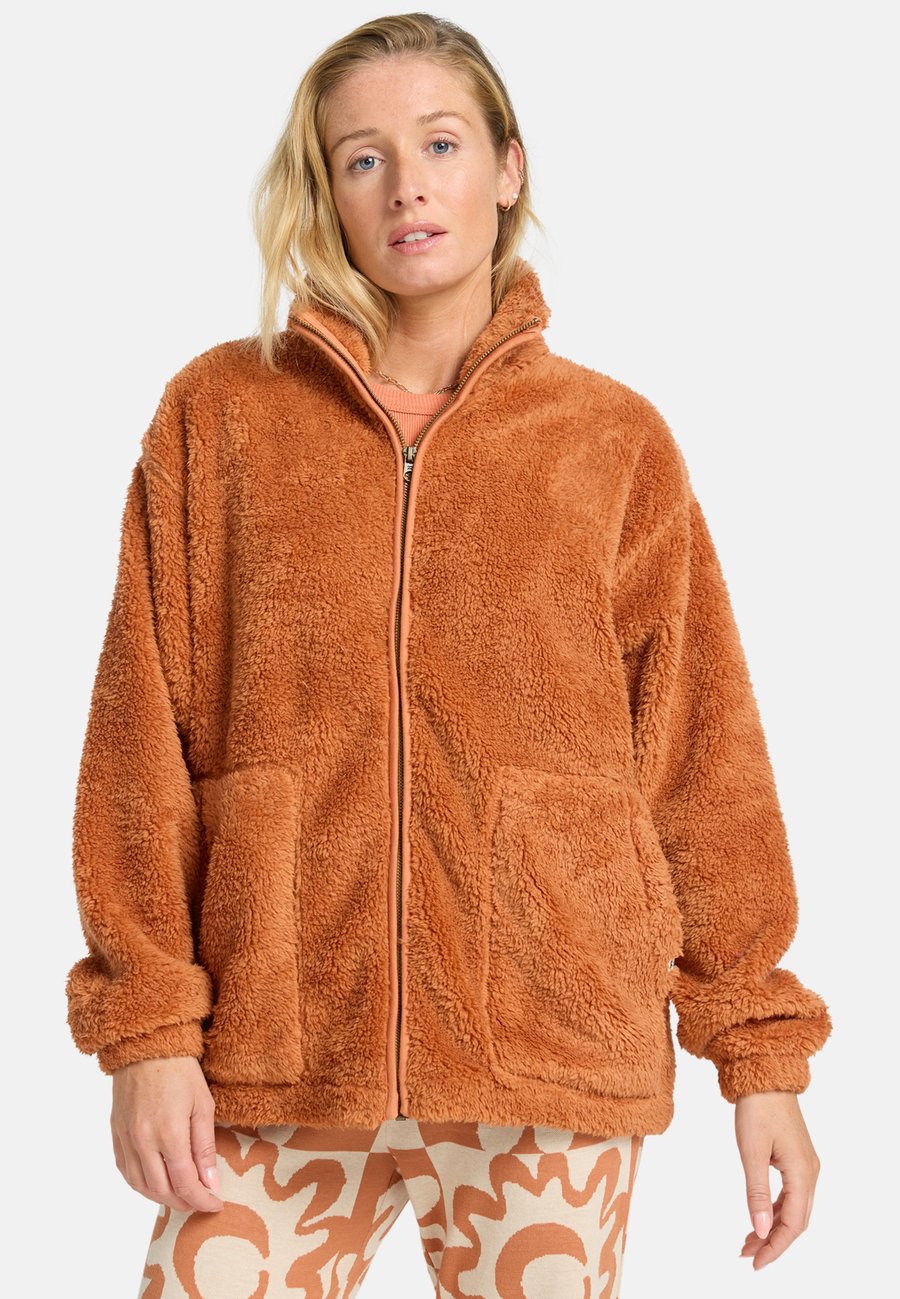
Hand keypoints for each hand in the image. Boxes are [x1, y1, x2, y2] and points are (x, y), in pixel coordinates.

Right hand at [110, 1056, 223, 1213]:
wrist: (146, 1046)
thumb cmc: (181, 1071)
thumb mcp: (203, 1104)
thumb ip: (204, 1147)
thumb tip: (210, 1183)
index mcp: (168, 1132)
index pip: (184, 1182)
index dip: (201, 1200)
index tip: (215, 1205)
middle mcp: (142, 1140)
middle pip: (162, 1189)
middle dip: (184, 1202)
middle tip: (201, 1202)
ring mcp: (125, 1138)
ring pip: (141, 1185)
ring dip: (161, 1197)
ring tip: (181, 1196)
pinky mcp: (115, 1133)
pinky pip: (125, 1170)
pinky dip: (141, 1184)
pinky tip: (155, 1183)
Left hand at [735, 1091, 820, 1269]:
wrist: (765, 1076)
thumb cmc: (757, 1109)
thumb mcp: (751, 1151)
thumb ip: (756, 1193)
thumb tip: (761, 1231)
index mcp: (802, 1174)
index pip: (793, 1224)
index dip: (776, 1247)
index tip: (755, 1263)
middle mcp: (810, 1173)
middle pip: (796, 1221)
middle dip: (773, 1242)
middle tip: (747, 1256)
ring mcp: (805, 1166)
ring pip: (793, 1209)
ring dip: (772, 1227)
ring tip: (747, 1242)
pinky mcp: (797, 1159)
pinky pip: (790, 1195)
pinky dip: (774, 1210)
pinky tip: (759, 1218)